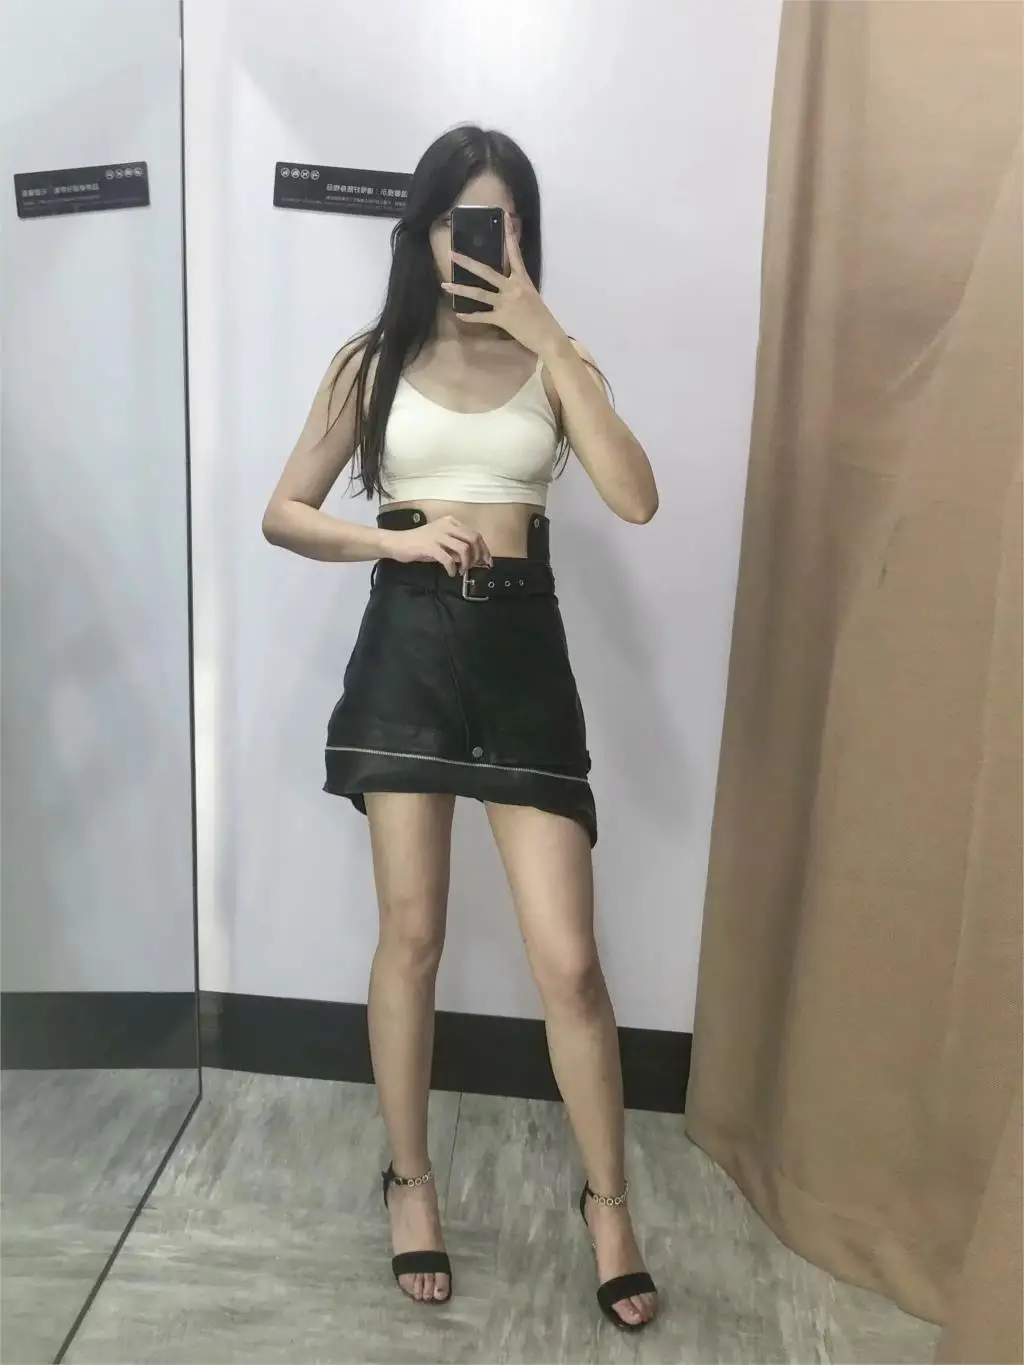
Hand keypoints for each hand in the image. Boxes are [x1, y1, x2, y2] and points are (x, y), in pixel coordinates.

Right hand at [382, 516, 491, 576]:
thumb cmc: (419, 543)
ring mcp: (438, 535)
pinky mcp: (430, 546)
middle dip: (478, 555)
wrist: (397, 543)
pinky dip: (452, 568)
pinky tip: (450, 572)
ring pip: (464, 549)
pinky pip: (448, 559)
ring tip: (461, 571)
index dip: (483, 549)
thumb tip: (474, 558)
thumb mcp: (441, 540)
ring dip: (466, 563)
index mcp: (451, 522)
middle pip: (473, 539)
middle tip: (476, 567)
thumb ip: (456, 546)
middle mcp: (446, 526)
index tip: (486, 561)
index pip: (475, 534)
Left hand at [443, 213, 565, 356]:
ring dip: (461, 289)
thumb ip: (517, 287)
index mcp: (522, 280)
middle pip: (487, 272)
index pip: (515, 253)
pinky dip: (470, 317)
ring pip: (479, 294)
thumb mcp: (531, 295)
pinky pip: (482, 317)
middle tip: (452, 254)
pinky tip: (459, 315)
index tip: (504, 217)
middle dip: (468, 263)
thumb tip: (505, 284)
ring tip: (445, 285)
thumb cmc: (541, 316)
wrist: (548, 336)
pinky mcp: (502, 319)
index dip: (509, 236)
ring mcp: (506, 303)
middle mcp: (513, 288)